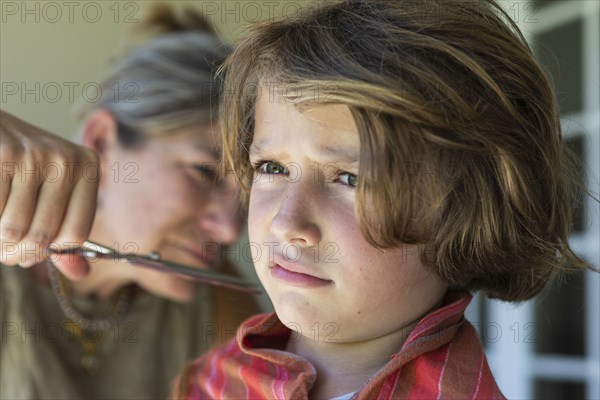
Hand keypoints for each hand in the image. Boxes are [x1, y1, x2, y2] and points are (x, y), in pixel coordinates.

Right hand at [0, 110, 97, 278]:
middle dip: (16, 253)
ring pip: (12, 231)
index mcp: (88, 168)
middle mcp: (66, 161)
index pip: (75, 235)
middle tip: (5, 248)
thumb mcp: (52, 190)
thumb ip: (64, 232)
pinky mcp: (2, 155)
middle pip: (42, 237)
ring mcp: (34, 156)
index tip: (33, 251)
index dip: (49, 252)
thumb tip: (80, 274)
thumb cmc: (20, 165)